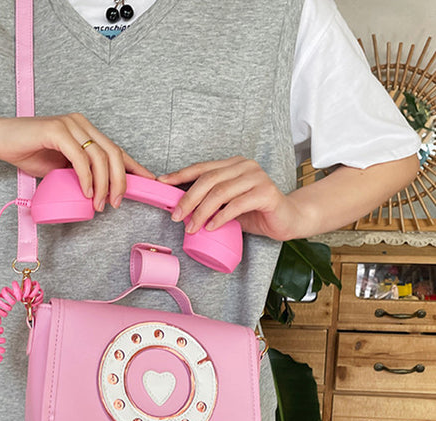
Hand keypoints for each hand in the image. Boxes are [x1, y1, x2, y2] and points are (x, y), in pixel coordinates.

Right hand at [0, 112, 154, 210]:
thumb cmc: (29, 153)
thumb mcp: (63, 168)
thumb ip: (82, 174)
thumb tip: (100, 193)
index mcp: (86, 131)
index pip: (116, 150)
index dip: (134, 167)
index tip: (148, 183)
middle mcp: (82, 124)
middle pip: (113, 153)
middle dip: (120, 181)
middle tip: (117, 203)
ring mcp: (70, 125)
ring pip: (99, 156)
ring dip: (103, 184)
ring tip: (99, 203)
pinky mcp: (56, 130)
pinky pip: (79, 157)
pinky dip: (86, 177)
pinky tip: (86, 191)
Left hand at [158, 156, 298, 240]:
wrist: (287, 220)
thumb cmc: (255, 212)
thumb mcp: (227, 205)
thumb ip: (210, 201)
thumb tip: (180, 207)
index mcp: (233, 164)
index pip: (202, 168)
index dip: (180, 175)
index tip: (162, 184)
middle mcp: (245, 166)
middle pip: (208, 180)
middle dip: (188, 199)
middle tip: (176, 216)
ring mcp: (257, 177)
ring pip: (220, 193)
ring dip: (202, 212)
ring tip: (192, 227)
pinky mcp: (266, 193)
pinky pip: (237, 205)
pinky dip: (221, 217)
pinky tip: (212, 227)